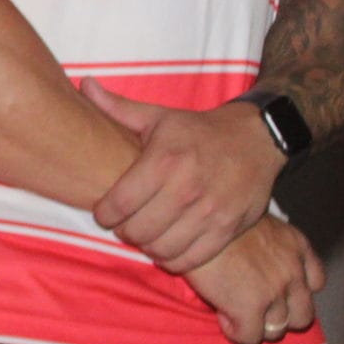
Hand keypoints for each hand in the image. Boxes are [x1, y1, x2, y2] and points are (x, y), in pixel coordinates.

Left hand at [85, 79, 283, 273]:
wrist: (257, 138)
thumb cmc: (198, 130)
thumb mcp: (158, 116)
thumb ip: (117, 107)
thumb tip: (85, 84)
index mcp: (164, 160)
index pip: (120, 203)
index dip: (104, 214)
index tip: (104, 213)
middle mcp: (186, 188)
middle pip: (138, 230)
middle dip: (124, 232)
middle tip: (125, 225)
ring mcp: (210, 211)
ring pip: (163, 248)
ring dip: (148, 247)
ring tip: (146, 235)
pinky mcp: (228, 228)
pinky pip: (192, 259)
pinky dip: (174, 259)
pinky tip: (168, 247)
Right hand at [183, 214, 324, 343]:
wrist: (192, 219)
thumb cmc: (214, 214)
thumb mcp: (253, 218)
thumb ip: (267, 243)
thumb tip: (256, 263)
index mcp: (296, 245)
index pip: (316, 282)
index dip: (295, 291)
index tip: (275, 290)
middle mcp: (292, 270)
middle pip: (303, 315)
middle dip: (281, 316)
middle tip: (255, 307)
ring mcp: (274, 292)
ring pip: (277, 330)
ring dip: (257, 325)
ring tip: (233, 310)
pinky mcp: (249, 308)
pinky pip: (250, 337)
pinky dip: (236, 331)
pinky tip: (222, 314)